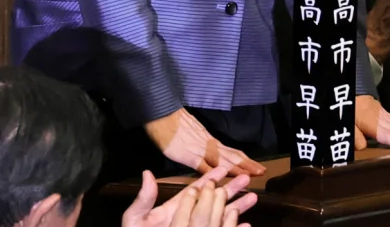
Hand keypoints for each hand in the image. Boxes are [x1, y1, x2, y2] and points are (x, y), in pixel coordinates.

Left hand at [122, 165, 256, 226]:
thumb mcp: (136, 219)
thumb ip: (144, 199)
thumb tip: (147, 173)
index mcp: (174, 209)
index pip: (196, 190)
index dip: (210, 178)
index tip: (224, 168)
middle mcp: (188, 218)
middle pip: (214, 200)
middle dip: (230, 189)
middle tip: (247, 179)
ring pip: (221, 216)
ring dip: (237, 207)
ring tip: (253, 197)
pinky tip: (246, 225)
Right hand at [144, 109, 265, 176]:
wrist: (161, 112)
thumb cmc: (173, 121)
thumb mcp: (192, 130)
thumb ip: (202, 141)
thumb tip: (212, 149)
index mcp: (209, 139)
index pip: (231, 151)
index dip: (244, 160)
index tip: (257, 166)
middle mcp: (208, 145)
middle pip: (231, 156)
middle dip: (247, 165)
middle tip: (262, 172)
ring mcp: (199, 150)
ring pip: (223, 161)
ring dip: (238, 169)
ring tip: (252, 175)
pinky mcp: (188, 156)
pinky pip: (204, 166)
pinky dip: (215, 172)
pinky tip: (225, 176)